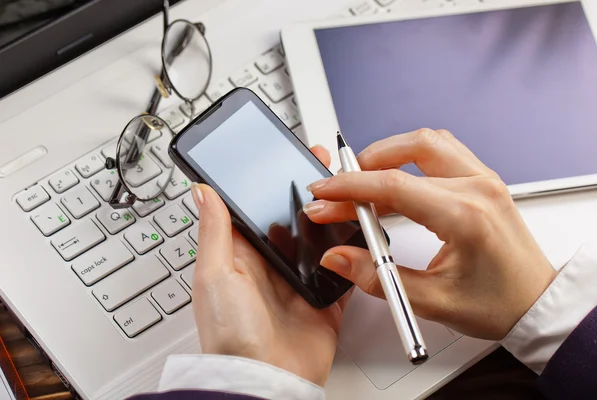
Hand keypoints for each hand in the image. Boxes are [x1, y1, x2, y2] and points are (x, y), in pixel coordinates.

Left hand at [190, 146, 349, 385]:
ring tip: (343, 191)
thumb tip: (202, 190)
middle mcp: (270, 267)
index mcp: (241, 257)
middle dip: (306, 195)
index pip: (255, 211)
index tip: (280, 159)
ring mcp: (298, 283)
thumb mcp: (214, 275)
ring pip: (319, 242)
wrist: (265, 380)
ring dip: (329, 220)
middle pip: (291, 221)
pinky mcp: (323, 300)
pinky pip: (341, 272)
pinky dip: (350, 256)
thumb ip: (215, 231)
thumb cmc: (230, 336)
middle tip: (319, 166)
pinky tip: (358, 233)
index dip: (267, 185)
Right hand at [305, 129, 556, 339]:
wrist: (536, 304)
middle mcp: (478, 188)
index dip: (349, 187)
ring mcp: (483, 180)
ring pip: (426, 142)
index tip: (323, 193)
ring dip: (388, 152)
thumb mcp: (431, 300)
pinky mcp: (483, 181)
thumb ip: (377, 277)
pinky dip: (410, 156)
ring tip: (363, 179)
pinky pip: (442, 150)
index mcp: (466, 216)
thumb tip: (338, 257)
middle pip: (407, 152)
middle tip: (338, 188)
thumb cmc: (499, 304)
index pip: (394, 185)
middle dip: (363, 166)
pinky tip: (395, 177)